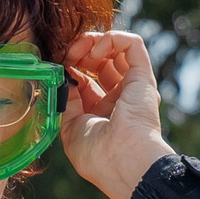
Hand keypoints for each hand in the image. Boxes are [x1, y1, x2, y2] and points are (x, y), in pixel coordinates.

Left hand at [59, 30, 175, 198]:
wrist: (122, 159)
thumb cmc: (96, 154)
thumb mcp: (70, 128)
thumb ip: (66, 103)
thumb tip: (63, 80)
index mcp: (102, 114)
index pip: (87, 81)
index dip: (70, 69)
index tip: (56, 67)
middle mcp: (120, 99)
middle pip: (100, 63)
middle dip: (80, 53)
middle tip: (65, 55)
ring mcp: (133, 87)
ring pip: (116, 50)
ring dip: (92, 42)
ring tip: (76, 50)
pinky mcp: (143, 77)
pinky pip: (132, 44)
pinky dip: (111, 39)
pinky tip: (94, 50)